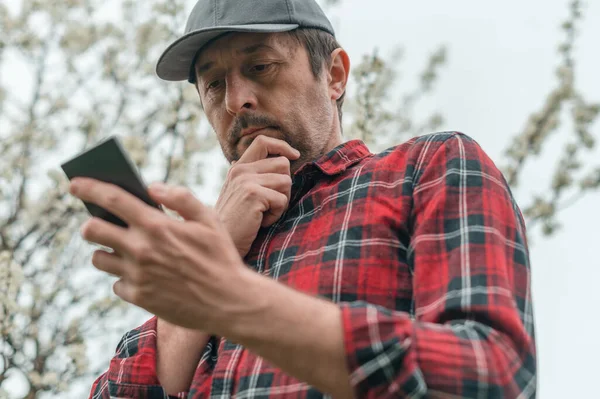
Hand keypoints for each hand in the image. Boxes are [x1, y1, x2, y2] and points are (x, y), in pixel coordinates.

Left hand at [70, 178, 259, 333]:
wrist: (228, 301)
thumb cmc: (221, 256)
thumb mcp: (209, 220)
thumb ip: (180, 198)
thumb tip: (151, 188)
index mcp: (157, 225)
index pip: (112, 199)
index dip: (88, 188)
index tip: (74, 184)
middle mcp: (141, 249)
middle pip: (92, 230)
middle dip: (90, 223)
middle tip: (98, 223)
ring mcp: (137, 275)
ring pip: (99, 259)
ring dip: (105, 251)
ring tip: (122, 249)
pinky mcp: (139, 297)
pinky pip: (117, 283)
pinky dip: (125, 277)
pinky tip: (142, 274)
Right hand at [215, 135, 299, 257]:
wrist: (223, 242)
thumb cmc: (236, 222)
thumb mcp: (239, 193)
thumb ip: (251, 176)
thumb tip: (265, 159)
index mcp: (239, 168)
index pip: (263, 142)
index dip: (282, 146)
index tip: (295, 155)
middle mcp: (241, 170)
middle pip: (283, 163)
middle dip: (285, 185)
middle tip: (271, 203)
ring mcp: (246, 181)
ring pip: (286, 181)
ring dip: (281, 202)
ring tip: (264, 213)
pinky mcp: (253, 194)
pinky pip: (282, 200)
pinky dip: (276, 215)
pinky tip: (261, 222)